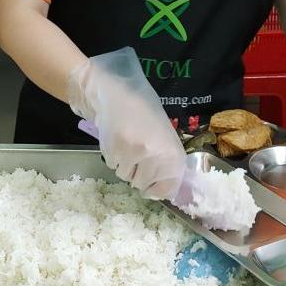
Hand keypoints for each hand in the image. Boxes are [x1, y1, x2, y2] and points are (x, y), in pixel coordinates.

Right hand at [68, 47, 184, 199]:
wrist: (119, 92)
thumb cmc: (145, 113)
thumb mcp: (164, 137)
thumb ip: (165, 163)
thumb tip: (160, 192)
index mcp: (173, 154)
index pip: (166, 190)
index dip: (156, 188)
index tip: (151, 182)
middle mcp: (157, 157)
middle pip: (142, 184)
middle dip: (137, 173)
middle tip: (136, 153)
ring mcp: (135, 154)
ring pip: (125, 175)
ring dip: (123, 164)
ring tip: (126, 142)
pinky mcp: (115, 150)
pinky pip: (112, 165)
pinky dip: (112, 156)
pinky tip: (116, 139)